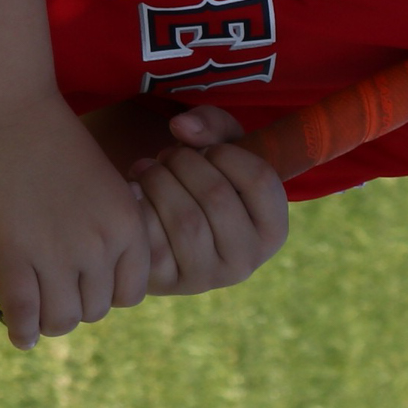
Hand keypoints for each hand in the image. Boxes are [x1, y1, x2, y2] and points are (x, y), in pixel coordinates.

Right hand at [0, 97, 155, 348]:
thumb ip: (102, 224)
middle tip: (57, 298)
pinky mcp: (14, 258)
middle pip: (96, 310)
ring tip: (38, 316)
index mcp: (126, 223)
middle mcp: (99, 246)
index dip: (109, 293)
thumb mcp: (97, 182)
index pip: (131, 292)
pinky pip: (24, 315)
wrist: (5, 108)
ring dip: (50, 321)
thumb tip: (94, 265)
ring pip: (62, 320)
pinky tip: (20, 336)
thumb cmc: (48, 137)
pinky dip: (23, 332)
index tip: (90, 286)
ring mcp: (56, 256)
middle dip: (77, 306)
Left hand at [130, 106, 290, 296]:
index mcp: (272, 230)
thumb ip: (212, 124)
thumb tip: (181, 126)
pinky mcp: (167, 283)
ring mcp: (206, 277)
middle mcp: (245, 261)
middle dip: (184, 162)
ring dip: (158, 180)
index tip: (209, 149)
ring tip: (150, 170)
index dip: (227, 152)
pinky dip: (139, 206)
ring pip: (185, 220)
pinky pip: (152, 239)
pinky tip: (136, 194)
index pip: (261, 179)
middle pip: (217, 196)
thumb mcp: (221, 148)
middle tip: (169, 156)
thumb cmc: (202, 179)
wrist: (162, 226)